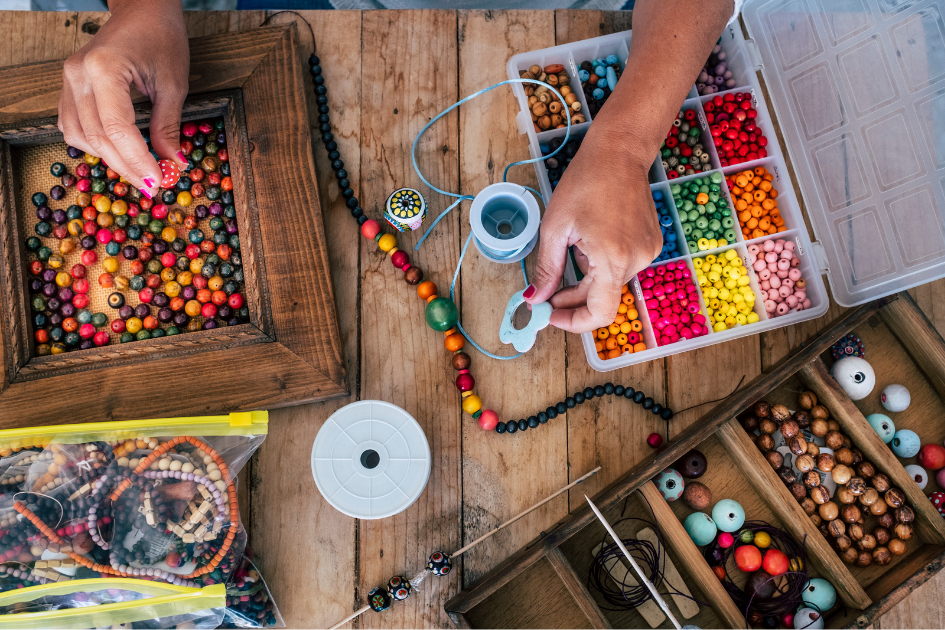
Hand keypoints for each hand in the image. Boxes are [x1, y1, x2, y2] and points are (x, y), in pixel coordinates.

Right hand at [58, 0, 188, 197]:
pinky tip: (119, 152)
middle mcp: (78, 74)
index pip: (118, 128)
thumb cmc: (161, 37)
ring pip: (81, 136)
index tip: (158, 182)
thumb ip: (169, 126)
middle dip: (127, 166)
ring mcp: (68, 80)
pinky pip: (73, 125)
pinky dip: (95, 145)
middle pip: (98, 137)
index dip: (137, 160)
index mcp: (104, 68)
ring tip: (140, 171)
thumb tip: (173, 163)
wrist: (142, 10)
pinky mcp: (69, 86)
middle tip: (153, 186)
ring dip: (110, 159)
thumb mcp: (173, 84)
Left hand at [524, 131, 662, 333]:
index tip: (550, 315)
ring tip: (574, 246)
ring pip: (610, 283)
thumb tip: (536, 299)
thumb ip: (546, 269)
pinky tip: (592, 238)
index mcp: (613, 258)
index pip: (600, 313)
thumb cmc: (586, 181)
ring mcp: (648, 253)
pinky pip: (621, 267)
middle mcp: (637, 260)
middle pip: (602, 299)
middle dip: (572, 299)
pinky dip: (601, 264)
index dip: (573, 321)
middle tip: (546, 293)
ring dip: (586, 277)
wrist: (620, 152)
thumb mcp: (555, 227)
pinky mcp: (651, 245)